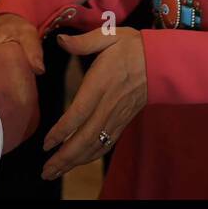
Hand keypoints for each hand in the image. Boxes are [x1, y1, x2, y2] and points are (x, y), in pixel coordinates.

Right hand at [0, 15, 38, 154]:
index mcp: (17, 55)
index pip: (9, 53)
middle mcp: (29, 78)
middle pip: (16, 76)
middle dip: (2, 79)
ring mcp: (32, 103)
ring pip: (19, 97)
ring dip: (7, 99)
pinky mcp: (29, 125)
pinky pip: (21, 117)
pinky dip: (11, 117)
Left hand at [41, 27, 146, 180]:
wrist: (161, 62)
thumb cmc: (132, 47)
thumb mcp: (109, 36)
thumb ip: (83, 41)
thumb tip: (60, 40)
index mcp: (101, 83)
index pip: (79, 112)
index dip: (62, 131)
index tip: (47, 144)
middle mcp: (108, 105)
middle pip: (85, 138)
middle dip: (65, 157)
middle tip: (45, 171)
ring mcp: (117, 116)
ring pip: (95, 145)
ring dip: (75, 162)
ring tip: (55, 172)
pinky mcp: (123, 121)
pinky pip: (106, 143)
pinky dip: (91, 156)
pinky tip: (78, 162)